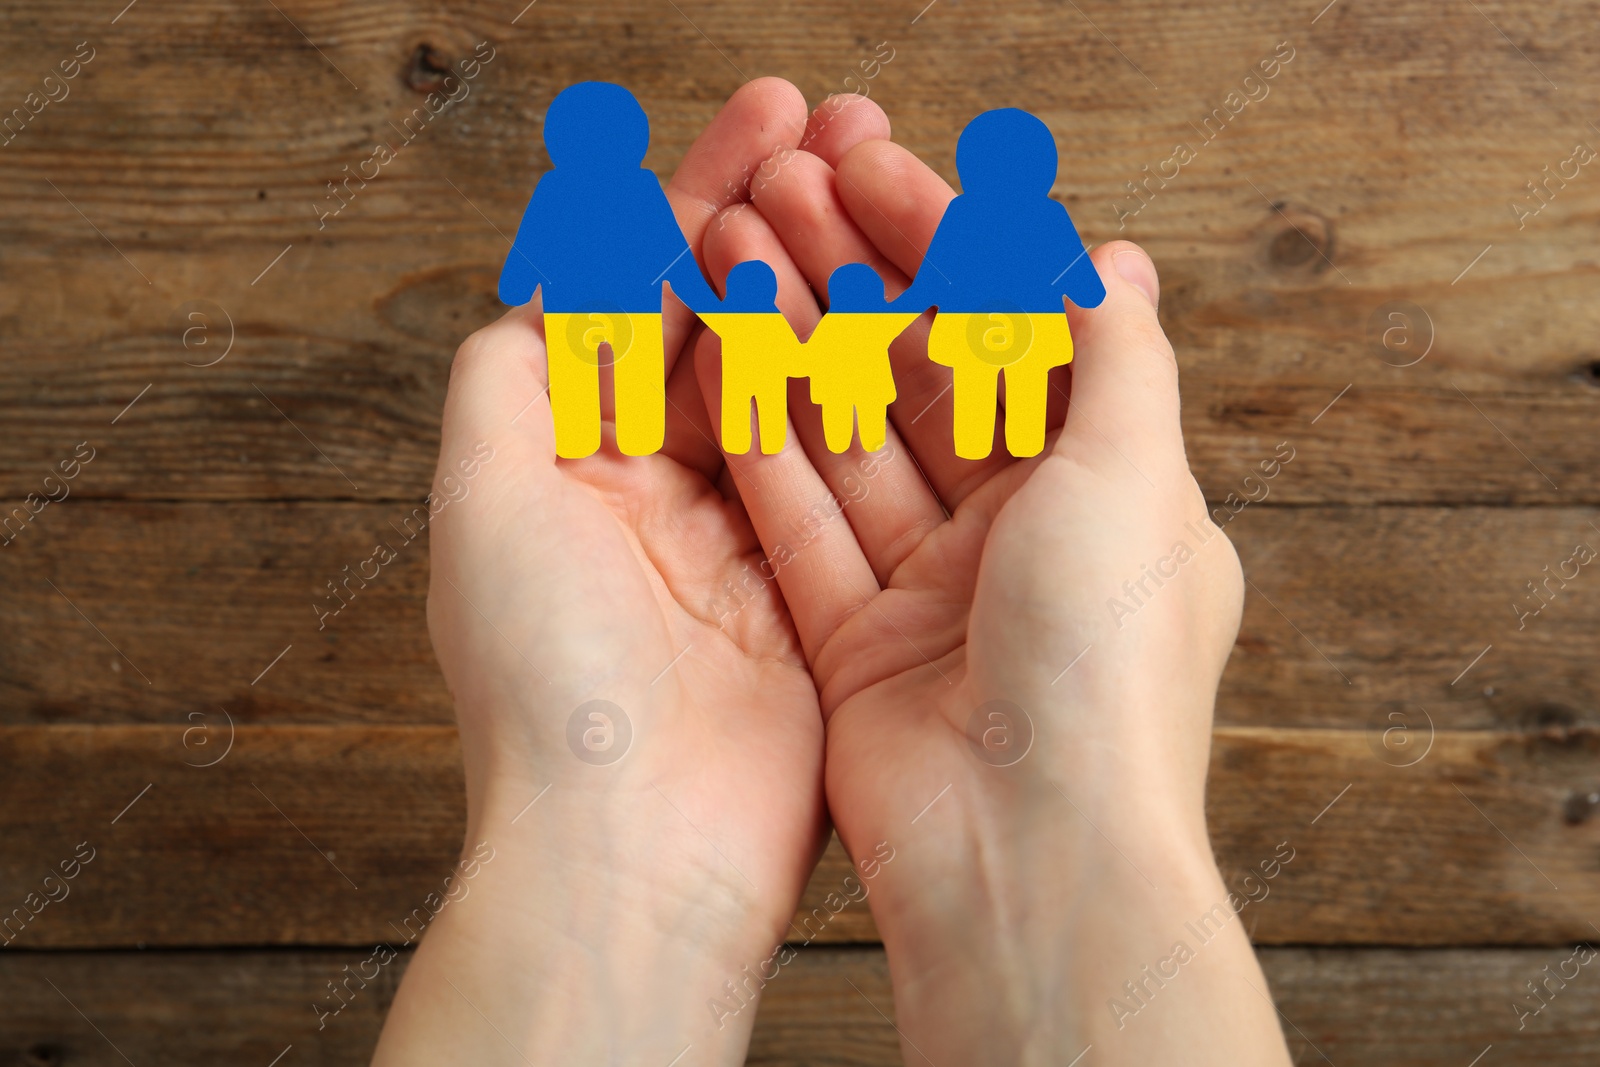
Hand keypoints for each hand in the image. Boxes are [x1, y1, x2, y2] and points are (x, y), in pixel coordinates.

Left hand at [374, 80, 861, 1065]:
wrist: (637, 850)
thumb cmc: (545, 684)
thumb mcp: (482, 506)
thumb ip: (504, 383)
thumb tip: (541, 288)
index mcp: (574, 463)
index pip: (637, 298)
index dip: (698, 199)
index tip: (768, 117)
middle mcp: (660, 494)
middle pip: (724, 321)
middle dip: (782, 215)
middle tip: (852, 120)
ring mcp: (745, 540)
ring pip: (795, 380)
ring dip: (837, 279)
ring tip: (893, 184)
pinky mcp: (819, 590)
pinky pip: (848, 468)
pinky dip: (879, 388)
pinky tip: (925, 309)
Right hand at [693, 107, 1293, 1064]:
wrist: (1027, 856)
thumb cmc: (1106, 671)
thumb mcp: (1137, 481)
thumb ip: (1117, 358)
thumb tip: (1116, 260)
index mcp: (1104, 495)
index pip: (1016, 337)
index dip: (950, 245)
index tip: (877, 165)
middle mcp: (1017, 542)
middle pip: (923, 379)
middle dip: (857, 278)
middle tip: (787, 184)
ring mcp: (929, 594)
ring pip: (850, 441)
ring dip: (798, 342)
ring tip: (736, 244)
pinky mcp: (851, 644)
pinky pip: (799, 523)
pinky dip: (762, 442)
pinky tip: (720, 352)